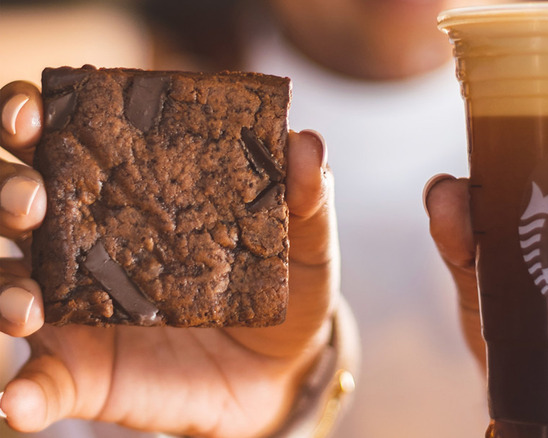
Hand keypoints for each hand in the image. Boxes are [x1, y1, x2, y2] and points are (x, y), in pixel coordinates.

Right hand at [0, 81, 346, 437]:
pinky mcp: (81, 372)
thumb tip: (307, 144)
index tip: (37, 114)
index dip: (35, 115)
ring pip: (9, 284)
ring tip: (25, 306)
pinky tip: (22, 402)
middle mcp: (88, 242)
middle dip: (10, 190)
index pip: (66, 138)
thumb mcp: (305, 243)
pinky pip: (35, 384)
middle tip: (32, 200)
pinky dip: (22, 393)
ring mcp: (76, 308)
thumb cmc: (284, 287)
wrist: (281, 370)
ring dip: (5, 290)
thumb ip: (306, 196)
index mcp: (131, 192)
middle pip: (18, 200)